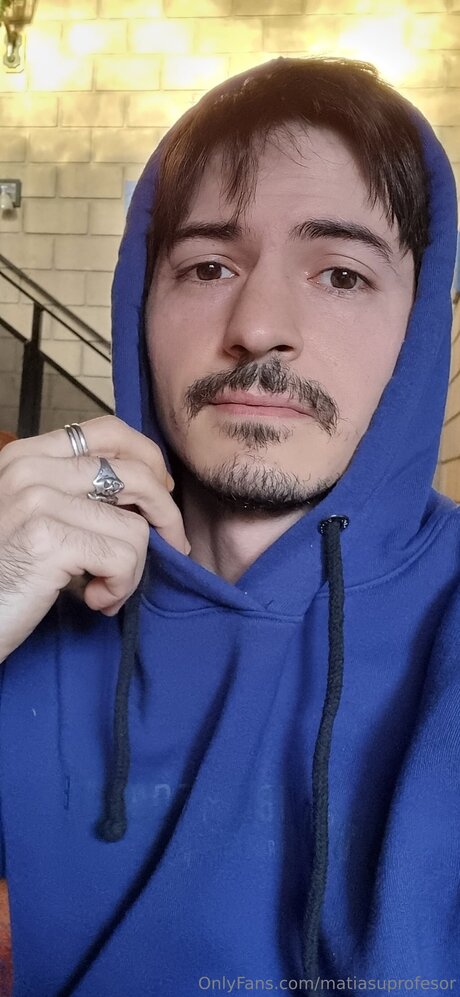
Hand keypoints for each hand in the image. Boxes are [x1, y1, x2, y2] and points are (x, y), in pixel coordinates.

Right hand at [0, 416, 189, 662]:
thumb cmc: (7, 576)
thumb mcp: (37, 517)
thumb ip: (77, 493)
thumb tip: (152, 490)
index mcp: (26, 455)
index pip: (108, 431)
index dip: (148, 459)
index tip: (162, 492)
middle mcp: (29, 469)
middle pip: (135, 474)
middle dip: (165, 516)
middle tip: (169, 547)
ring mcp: (37, 501)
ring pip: (134, 527)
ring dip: (131, 570)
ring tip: (105, 590)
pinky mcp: (48, 539)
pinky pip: (124, 558)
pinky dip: (120, 587)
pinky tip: (95, 600)